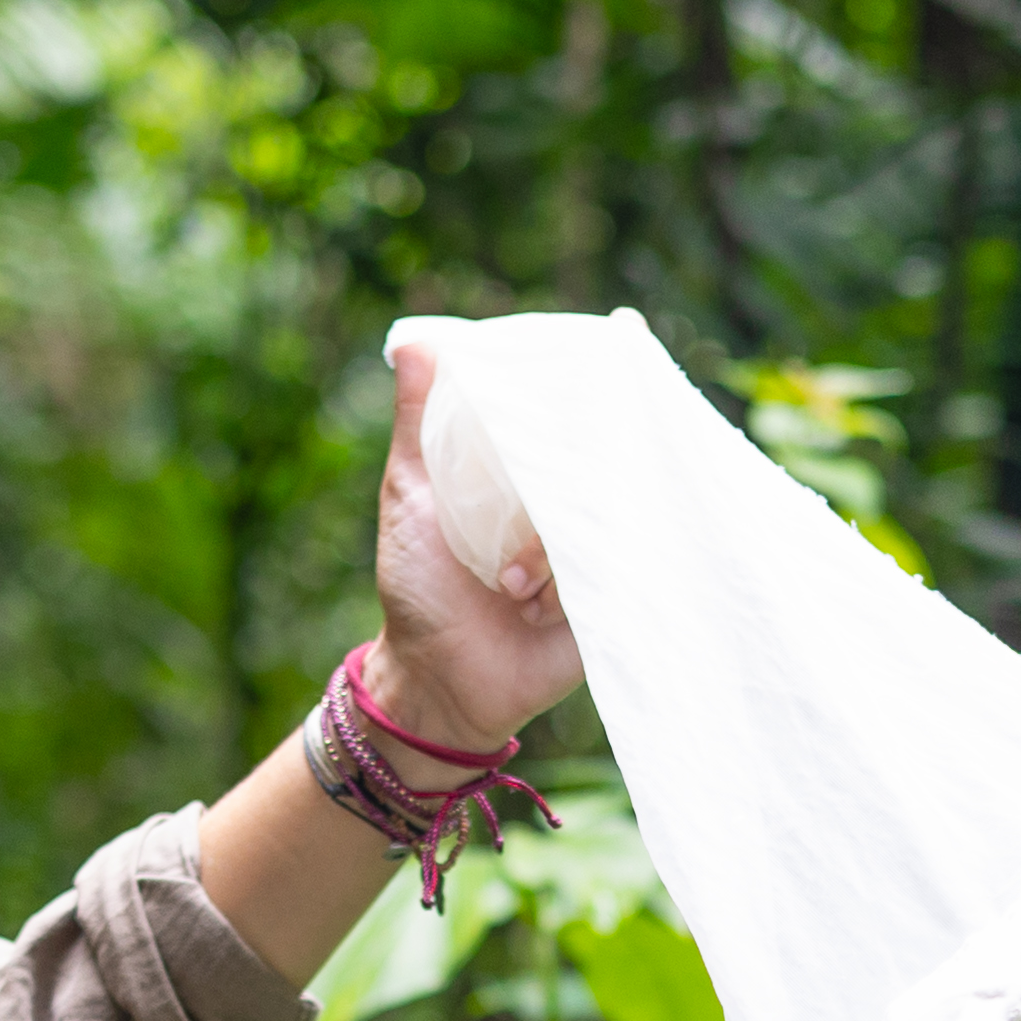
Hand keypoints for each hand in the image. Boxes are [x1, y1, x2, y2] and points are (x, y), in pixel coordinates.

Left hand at [358, 342, 581, 762]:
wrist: (436, 682)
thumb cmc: (419, 588)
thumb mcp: (410, 494)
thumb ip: (418, 422)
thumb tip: (411, 338)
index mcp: (528, 473)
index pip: (569, 417)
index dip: (582, 391)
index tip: (605, 350)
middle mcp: (570, 507)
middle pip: (601, 460)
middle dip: (570, 470)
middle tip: (526, 511)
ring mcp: (595, 553)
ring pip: (604, 516)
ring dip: (544, 548)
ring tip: (505, 583)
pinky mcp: (611, 601)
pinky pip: (611, 571)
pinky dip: (562, 585)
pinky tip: (528, 606)